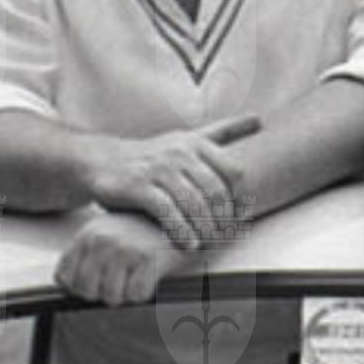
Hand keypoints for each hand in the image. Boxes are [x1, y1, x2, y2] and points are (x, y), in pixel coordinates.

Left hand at [55, 210, 189, 306]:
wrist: (180, 220)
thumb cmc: (141, 232)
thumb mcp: (104, 235)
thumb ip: (82, 256)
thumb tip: (64, 284)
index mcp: (87, 235)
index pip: (64, 278)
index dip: (79, 287)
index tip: (97, 282)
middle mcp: (102, 241)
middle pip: (87, 292)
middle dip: (103, 293)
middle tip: (121, 281)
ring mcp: (124, 249)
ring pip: (111, 297)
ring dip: (125, 294)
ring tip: (136, 276)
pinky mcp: (147, 259)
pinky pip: (136, 295)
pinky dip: (144, 292)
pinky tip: (150, 276)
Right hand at [84, 114, 259, 250]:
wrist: (102, 161)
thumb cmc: (154, 155)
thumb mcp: (189, 138)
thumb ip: (224, 131)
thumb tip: (260, 118)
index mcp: (197, 143)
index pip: (234, 173)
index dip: (240, 199)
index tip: (237, 218)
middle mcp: (179, 152)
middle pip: (216, 192)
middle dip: (223, 220)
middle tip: (223, 238)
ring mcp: (158, 168)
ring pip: (193, 204)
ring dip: (204, 230)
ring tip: (207, 245)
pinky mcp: (138, 186)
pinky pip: (167, 212)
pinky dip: (181, 231)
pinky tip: (187, 244)